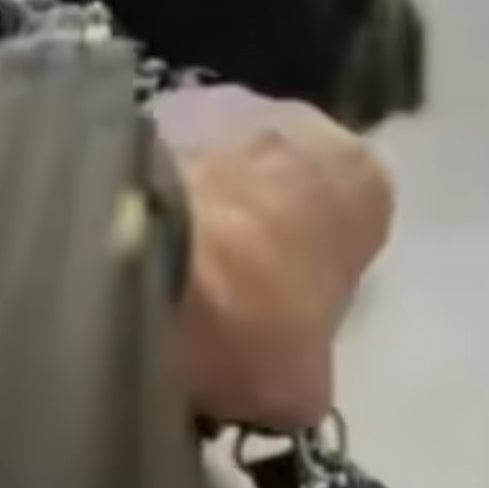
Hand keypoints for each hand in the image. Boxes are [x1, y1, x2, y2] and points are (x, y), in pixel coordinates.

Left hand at [150, 85, 394, 432]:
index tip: (274, 327)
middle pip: (287, 190)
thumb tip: (280, 376)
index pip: (354, 234)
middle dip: (257, 237)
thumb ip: (306, 370)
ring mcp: (222, 102)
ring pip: (222, 168)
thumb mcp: (302, 386)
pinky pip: (159, 160)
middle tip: (213, 302)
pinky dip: (148, 194)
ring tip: (159, 274)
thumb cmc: (247, 317)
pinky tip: (124, 243)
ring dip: (202, 209)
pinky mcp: (148, 103)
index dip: (314, 285)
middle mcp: (305, 121)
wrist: (139, 250)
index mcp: (364, 181)